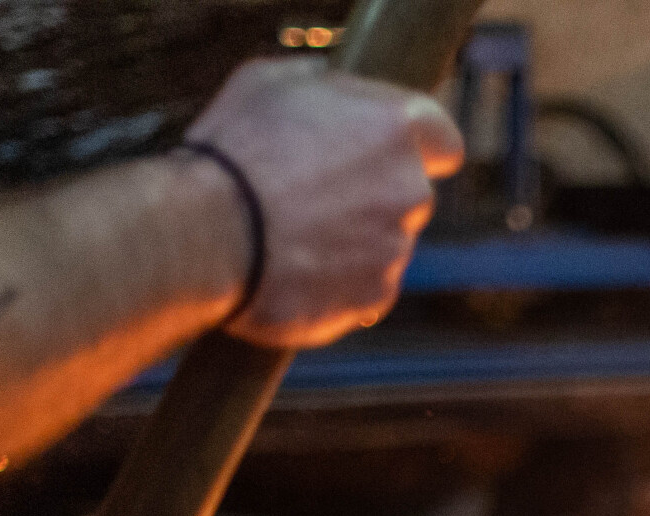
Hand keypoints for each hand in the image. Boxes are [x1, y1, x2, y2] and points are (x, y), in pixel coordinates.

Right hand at [187, 58, 465, 348]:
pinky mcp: (374, 297)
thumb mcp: (269, 84)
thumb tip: (328, 85)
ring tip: (289, 234)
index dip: (416, 148)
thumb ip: (320, 84)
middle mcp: (410, 190)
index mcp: (396, 128)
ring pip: (385, 242)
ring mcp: (396, 249)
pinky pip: (363, 287)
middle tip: (313, 193)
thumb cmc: (234, 151)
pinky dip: (336, 283)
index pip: (443, 141)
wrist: (206, 235)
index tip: (387, 154)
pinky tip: (292, 269)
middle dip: (373, 194)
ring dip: (352, 239)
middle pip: (409, 193)